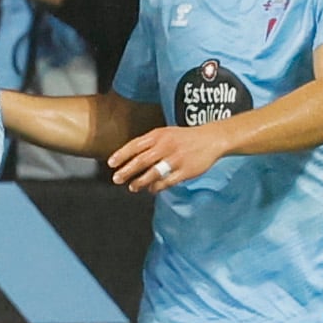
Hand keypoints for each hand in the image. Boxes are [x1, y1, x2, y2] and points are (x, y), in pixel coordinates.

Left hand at [108, 122, 230, 192]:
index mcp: (159, 135)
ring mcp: (176, 159)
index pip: (135, 145)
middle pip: (141, 160)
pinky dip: (157, 187)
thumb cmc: (184, 137)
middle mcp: (166, 146)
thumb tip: (127, 156)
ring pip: (153, 173)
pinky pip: (168, 181)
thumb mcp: (165, 133)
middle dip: (127, 171)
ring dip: (140, 182)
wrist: (211, 139)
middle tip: (116, 179)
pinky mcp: (186, 171)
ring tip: (132, 187)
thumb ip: (148, 143)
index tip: (111, 163)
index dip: (121, 155)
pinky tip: (151, 189)